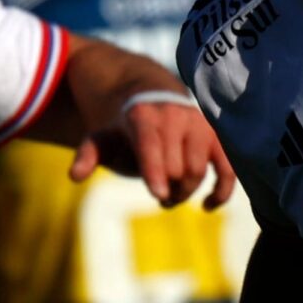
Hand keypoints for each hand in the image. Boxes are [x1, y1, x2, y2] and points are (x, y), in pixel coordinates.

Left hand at [67, 99, 235, 209]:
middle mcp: (175, 116)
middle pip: (175, 167)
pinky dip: (222, 189)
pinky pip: (228, 166)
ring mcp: (199, 125)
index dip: (156, 170)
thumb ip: (88, 153)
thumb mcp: (102, 136)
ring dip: (185, 192)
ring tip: (171, 195)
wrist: (155, 96)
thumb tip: (75, 175)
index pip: (151, 145)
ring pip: (198, 170)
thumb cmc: (126, 126)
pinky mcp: (217, 136)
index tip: (159, 195)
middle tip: (159, 195)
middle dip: (166, 190)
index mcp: (144, 115)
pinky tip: (208, 206)